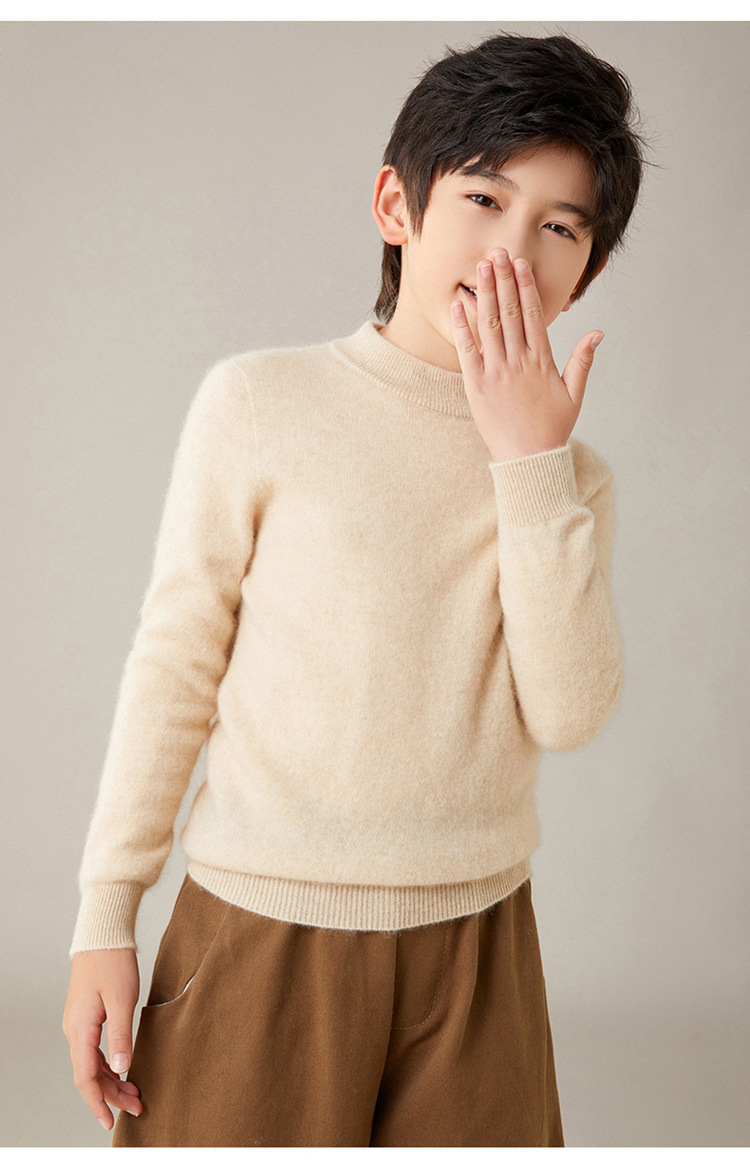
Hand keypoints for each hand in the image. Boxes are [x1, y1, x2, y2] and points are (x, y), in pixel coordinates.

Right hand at [63, 948, 142, 1130]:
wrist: (103, 935)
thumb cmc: (112, 962)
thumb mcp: (121, 999)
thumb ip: (120, 1035)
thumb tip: (120, 1068)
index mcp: (80, 1029)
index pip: (85, 1078)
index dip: (98, 1102)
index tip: (110, 1121)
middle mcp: (74, 1030)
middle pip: (89, 1074)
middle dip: (112, 1094)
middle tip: (136, 1106)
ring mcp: (79, 1023)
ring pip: (92, 1063)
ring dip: (112, 1080)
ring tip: (134, 1092)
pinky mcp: (87, 1016)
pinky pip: (93, 1050)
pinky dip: (108, 1064)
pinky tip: (122, 1069)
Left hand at [451, 249, 602, 462]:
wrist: (529, 460)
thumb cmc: (552, 428)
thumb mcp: (574, 394)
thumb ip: (583, 361)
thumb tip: (598, 333)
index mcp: (542, 361)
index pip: (534, 315)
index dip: (527, 286)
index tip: (521, 264)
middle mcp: (519, 362)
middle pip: (511, 312)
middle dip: (504, 280)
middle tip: (498, 252)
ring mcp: (496, 373)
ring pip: (489, 325)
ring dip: (484, 294)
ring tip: (481, 268)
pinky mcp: (476, 386)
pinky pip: (467, 351)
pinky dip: (462, 327)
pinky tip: (458, 304)